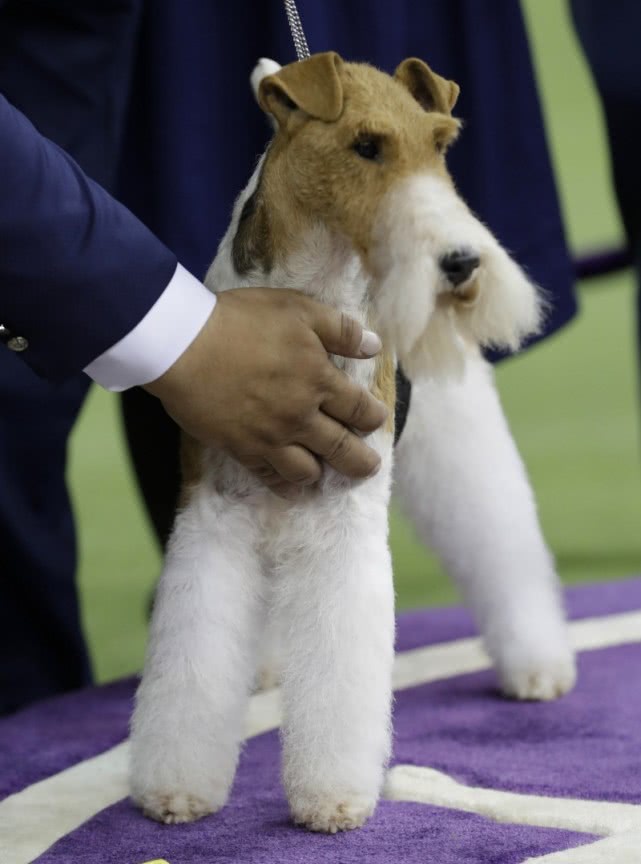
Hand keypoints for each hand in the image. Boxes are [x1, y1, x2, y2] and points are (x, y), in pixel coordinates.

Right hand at [143, 287, 386, 495]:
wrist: (184, 345)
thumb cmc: (241, 321)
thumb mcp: (297, 309)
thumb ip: (340, 329)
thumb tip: (374, 346)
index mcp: (319, 380)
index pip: (359, 409)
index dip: (373, 417)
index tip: (376, 421)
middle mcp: (301, 416)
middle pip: (342, 449)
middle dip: (361, 461)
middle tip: (370, 467)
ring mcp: (271, 437)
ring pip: (308, 470)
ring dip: (322, 473)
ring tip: (325, 473)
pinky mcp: (242, 449)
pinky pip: (270, 477)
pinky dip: (285, 485)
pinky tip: (291, 486)